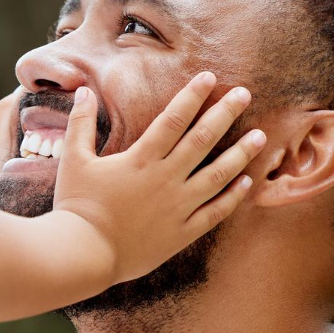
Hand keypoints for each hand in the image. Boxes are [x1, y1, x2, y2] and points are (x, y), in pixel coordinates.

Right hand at [52, 72, 265, 283]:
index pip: (174, 119)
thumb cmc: (76, 206)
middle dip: (225, 113)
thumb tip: (84, 90)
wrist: (83, 254)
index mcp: (141, 159)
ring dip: (240, 154)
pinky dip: (232, 197)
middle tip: (245, 94)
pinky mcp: (181, 233)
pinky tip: (247, 182)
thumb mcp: (73, 160)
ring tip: (260, 136)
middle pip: (202, 140)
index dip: (193, 96)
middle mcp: (165, 179)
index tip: (210, 77)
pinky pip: (214, 212)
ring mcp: (177, 207)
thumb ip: (80, 123)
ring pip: (217, 175)